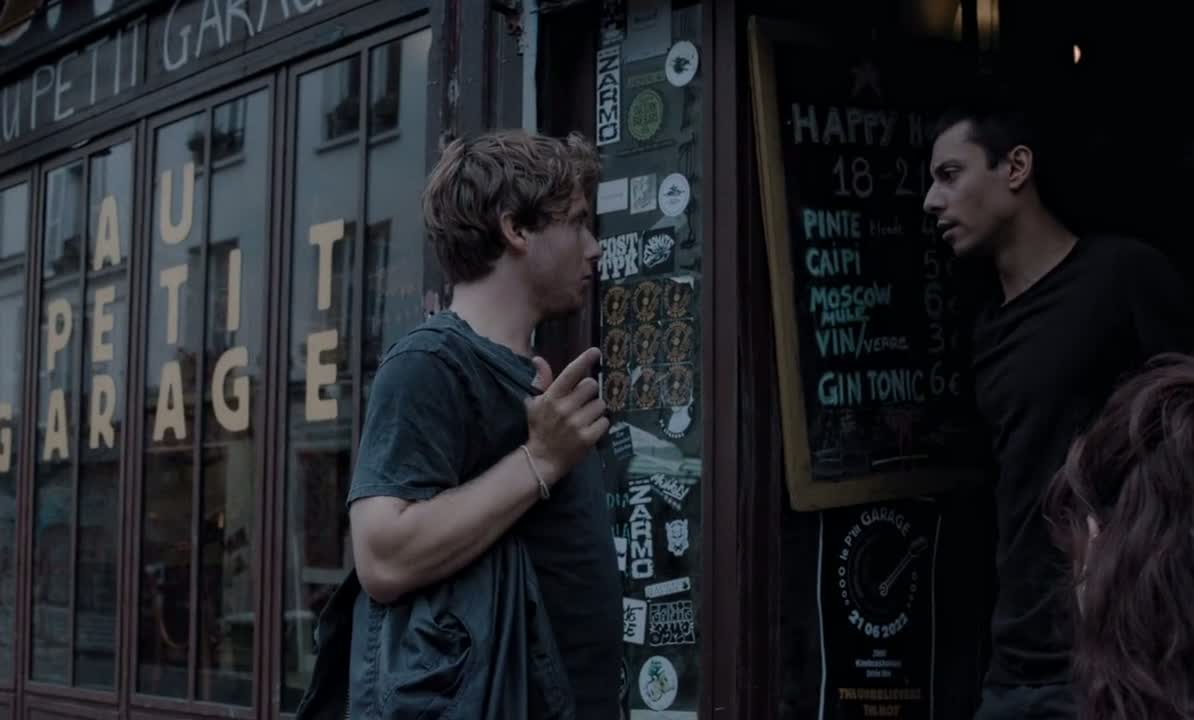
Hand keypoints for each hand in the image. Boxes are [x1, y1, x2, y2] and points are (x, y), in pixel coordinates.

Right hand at [525, 347, 608, 484]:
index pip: (570, 373)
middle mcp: (564, 409)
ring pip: (600, 404)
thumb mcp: (535, 404)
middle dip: (590, 392)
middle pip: (591, 386)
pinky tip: (589, 429)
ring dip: (595, 410)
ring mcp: (576, 424)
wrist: (541, 460)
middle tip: (582, 402)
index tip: (596, 351)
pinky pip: (605, 421)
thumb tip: (538, 359)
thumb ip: (542, 381)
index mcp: (551, 398)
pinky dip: (600, 424)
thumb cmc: (540, 428)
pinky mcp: (587, 438)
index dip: (584, 360)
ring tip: (584, 418)